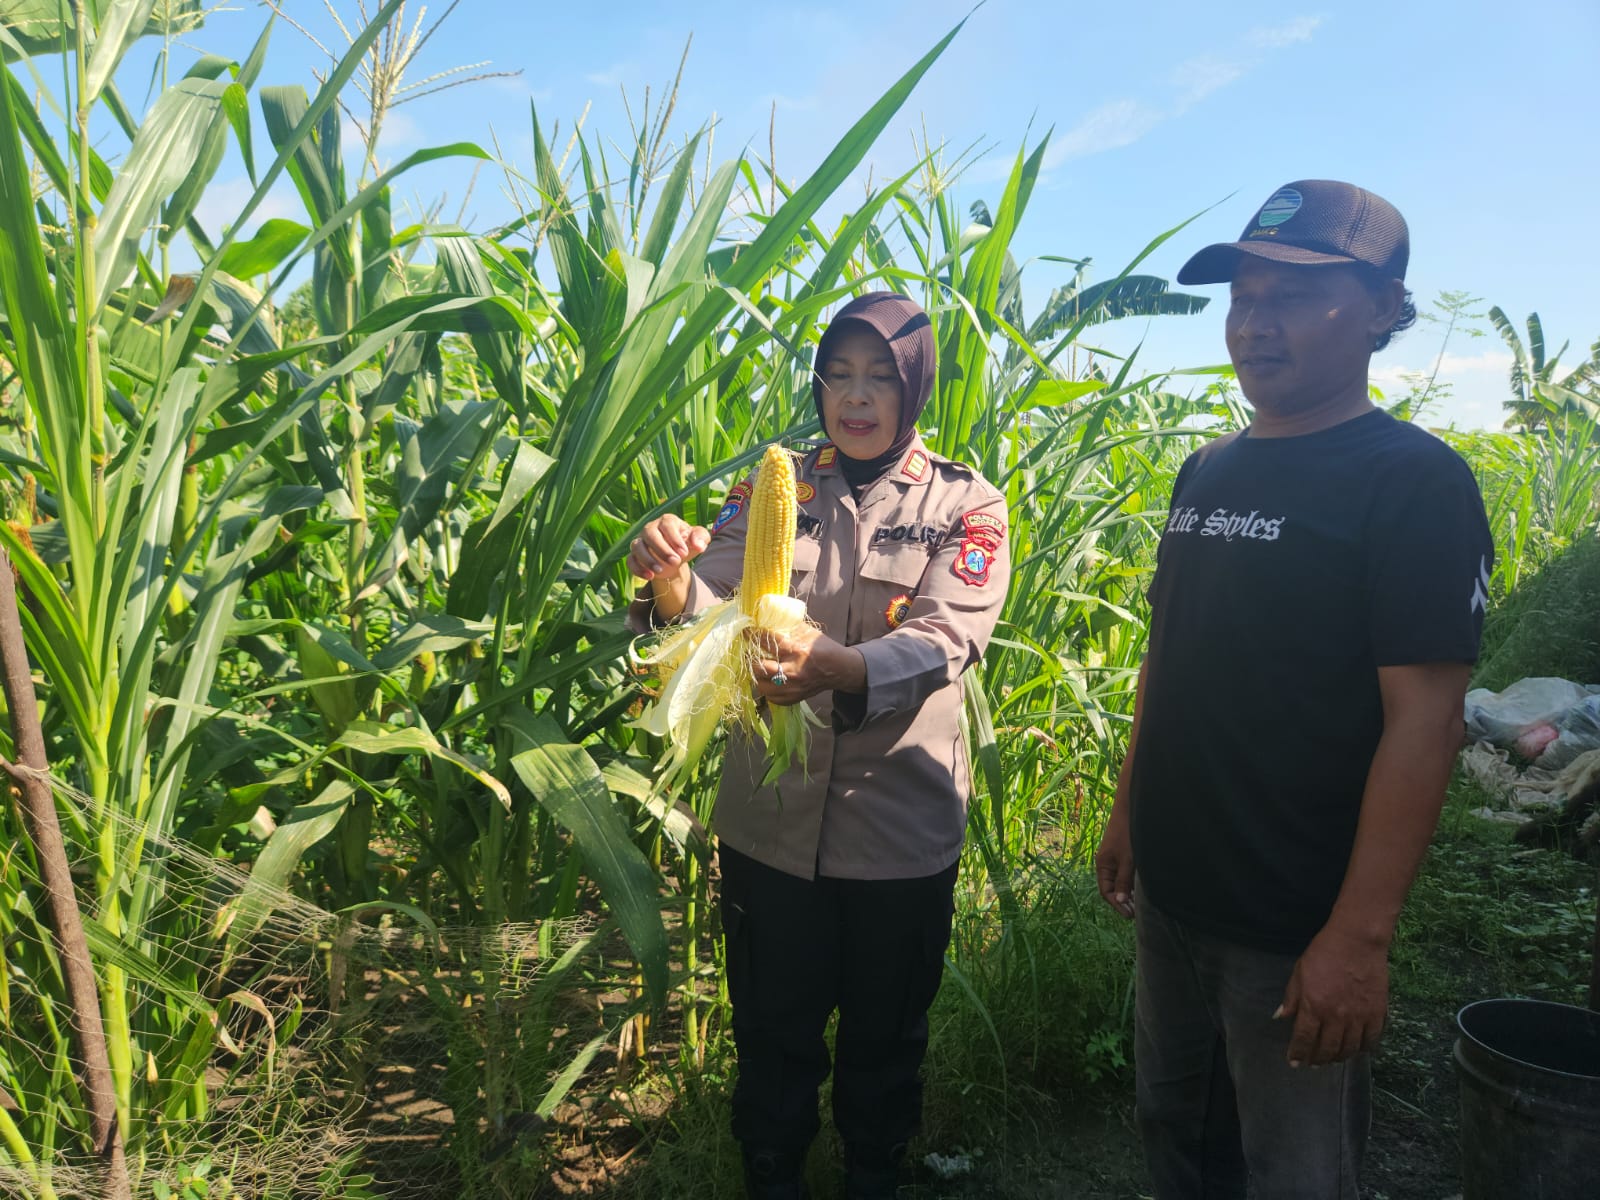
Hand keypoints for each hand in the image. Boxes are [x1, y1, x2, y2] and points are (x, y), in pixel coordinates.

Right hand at [628, 515, 709, 581]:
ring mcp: (640, 541)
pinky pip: (630, 561)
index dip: (674, 539)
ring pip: (637, 546)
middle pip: (649, 533)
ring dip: (647, 559)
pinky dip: (638, 569)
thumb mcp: (699, 539)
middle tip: (675, 562)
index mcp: (667, 521)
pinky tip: (650, 577)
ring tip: (660, 571)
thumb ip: (701, 538)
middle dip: (661, 549)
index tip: (684, 553)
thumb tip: (698, 545)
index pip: (667, 525)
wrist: (676, 557)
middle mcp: (650, 528)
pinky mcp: (634, 556)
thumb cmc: (687, 544)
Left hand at [749, 624, 864, 706]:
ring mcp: (793, 687)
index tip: (745, 631)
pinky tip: (769, 680)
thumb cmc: (822, 648)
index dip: (753, 635)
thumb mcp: (808, 632)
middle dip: (751, 660)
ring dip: (758, 676)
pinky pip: (771, 697)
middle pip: (761, 668)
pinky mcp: (793, 698)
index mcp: (797, 650)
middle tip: (748, 654)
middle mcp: (794, 671)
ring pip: (763, 686)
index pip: (769, 642)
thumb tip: (767, 617)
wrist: (839, 670)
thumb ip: (788, 626)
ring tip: (759, 668)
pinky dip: (767, 688)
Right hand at [1095, 793, 1134, 918]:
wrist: (1130, 809)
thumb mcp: (1127, 860)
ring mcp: (1115, 859)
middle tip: (1136, 914)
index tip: (1129, 915)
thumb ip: (1123, 881)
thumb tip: (1119, 901)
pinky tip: (1140, 889)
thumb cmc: (1127, 834)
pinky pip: (1124, 874)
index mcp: (1102, 866)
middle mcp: (1106, 864)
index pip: (1106, 892)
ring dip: (1127, 893)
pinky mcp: (1123, 855)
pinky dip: (1130, 883)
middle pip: (1112, 888)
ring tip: (1139, 905)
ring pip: (1119, 882)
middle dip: (1122, 901)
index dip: (1117, 904)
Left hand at [1277, 926, 1388, 1066]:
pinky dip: (1362, 1049)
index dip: (1298, 1053)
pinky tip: (1356, 1049)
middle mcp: (1336, 1017)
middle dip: (1318, 1060)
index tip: (1295, 1062)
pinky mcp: (1377, 1013)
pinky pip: (1371, 1040)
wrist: (1357, 940)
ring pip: (1349, 1049)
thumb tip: (1280, 1017)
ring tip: (1332, 1058)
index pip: (1304, 1039)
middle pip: (1327, 1049)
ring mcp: (1359, 1017)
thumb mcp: (1299, 972)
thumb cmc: (1324, 952)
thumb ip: (1292, 998)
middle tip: (1313, 1063)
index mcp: (1314, 1006)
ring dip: (1338, 1057)